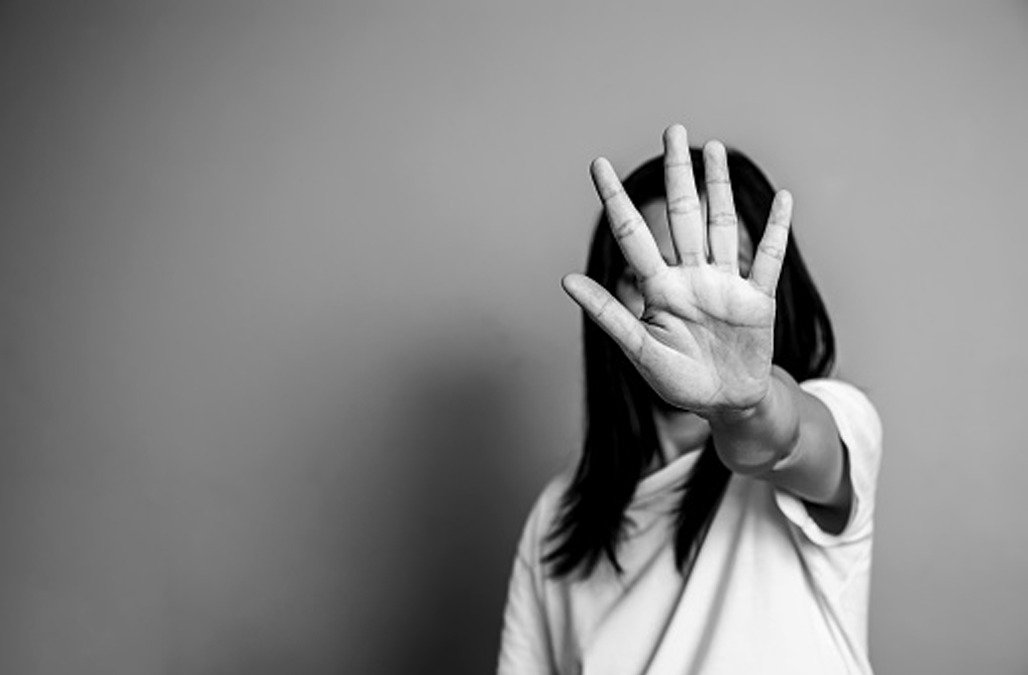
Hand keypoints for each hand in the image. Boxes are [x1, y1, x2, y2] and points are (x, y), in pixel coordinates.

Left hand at [562, 125, 792, 416]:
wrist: (726, 405)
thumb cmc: (679, 382)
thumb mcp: (641, 352)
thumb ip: (609, 315)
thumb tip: (566, 280)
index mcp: (660, 289)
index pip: (633, 234)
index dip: (615, 199)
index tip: (598, 163)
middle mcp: (691, 277)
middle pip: (683, 214)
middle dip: (677, 173)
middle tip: (673, 129)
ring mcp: (726, 284)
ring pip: (721, 225)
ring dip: (719, 187)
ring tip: (713, 148)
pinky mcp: (758, 299)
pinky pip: (768, 258)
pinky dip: (776, 230)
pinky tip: (784, 198)